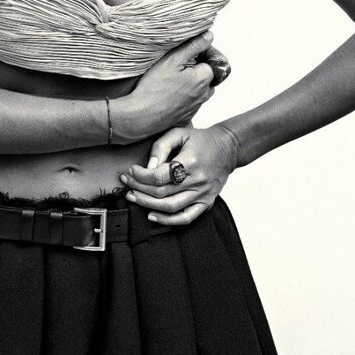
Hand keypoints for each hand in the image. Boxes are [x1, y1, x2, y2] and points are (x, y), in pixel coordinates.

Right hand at [112, 33, 229, 144]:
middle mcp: (204, 94)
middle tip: (177, 64)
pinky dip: (183, 95)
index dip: (201, 52)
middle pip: (207, 75)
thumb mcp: (172, 60)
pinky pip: (190, 102)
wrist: (141, 117)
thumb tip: (209, 36)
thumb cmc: (155, 88)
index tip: (187, 51)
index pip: (213, 59)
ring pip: (199, 89)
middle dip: (196, 68)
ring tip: (171, 79)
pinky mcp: (186, 117)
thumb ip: (194, 46)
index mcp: (204, 78)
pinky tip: (168, 93)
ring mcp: (196, 107)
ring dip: (190, 82)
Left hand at [120, 124, 239, 224]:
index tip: (131, 171)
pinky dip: (168, 221)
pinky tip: (152, 216)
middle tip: (127, 184)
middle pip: (162, 192)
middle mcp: (197, 181)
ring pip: (170, 207)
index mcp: (190, 162)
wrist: (228, 149)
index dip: (141, 176)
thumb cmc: (201, 140)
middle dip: (139, 189)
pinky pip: (185, 218)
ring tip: (133, 198)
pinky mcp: (206, 203)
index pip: (159, 175)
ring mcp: (202, 194)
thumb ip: (161, 147)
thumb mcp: (179, 133)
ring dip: (147, 205)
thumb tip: (147, 167)